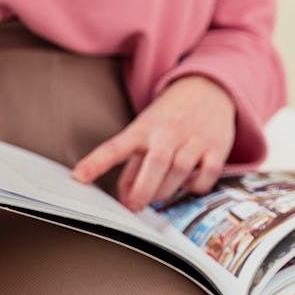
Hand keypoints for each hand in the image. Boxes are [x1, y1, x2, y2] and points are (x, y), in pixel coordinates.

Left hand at [72, 75, 235, 211]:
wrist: (207, 87)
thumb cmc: (169, 116)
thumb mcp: (145, 129)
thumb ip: (134, 162)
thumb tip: (125, 197)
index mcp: (143, 127)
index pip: (115, 147)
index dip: (95, 163)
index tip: (78, 178)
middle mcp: (168, 131)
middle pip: (155, 164)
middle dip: (142, 192)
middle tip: (133, 207)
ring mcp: (194, 138)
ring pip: (179, 173)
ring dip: (165, 192)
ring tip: (156, 196)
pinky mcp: (216, 146)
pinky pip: (206, 176)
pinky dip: (195, 188)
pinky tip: (187, 184)